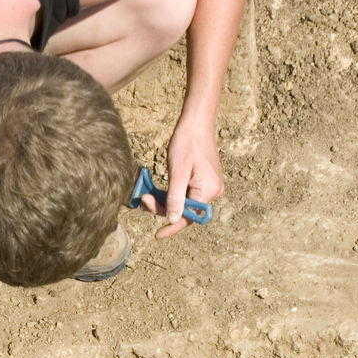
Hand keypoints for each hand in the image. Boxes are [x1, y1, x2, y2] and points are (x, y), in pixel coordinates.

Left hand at [149, 118, 223, 239]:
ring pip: (184, 203)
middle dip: (164, 209)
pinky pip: (186, 195)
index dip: (172, 227)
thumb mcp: (178, 171)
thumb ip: (175, 197)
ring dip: (165, 202)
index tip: (157, 235)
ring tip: (147, 196)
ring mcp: (209, 186)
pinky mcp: (203, 181)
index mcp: (208, 190)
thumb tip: (173, 220)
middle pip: (186, 211)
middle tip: (144, 201)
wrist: (196, 123)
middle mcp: (213, 191)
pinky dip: (171, 195)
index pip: (189, 216)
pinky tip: (157, 192)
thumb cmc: (187, 142)